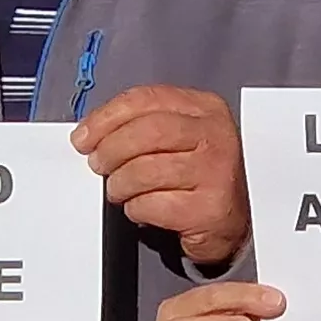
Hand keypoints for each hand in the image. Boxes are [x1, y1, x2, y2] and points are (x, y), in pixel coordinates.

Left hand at [77, 85, 249, 267]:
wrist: (236, 220)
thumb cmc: (200, 175)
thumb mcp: (182, 137)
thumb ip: (143, 126)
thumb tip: (91, 134)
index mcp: (205, 108)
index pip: (146, 99)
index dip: (106, 117)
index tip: (83, 137)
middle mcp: (215, 134)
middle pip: (146, 131)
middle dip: (110, 149)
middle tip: (98, 165)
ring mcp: (216, 171)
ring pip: (144, 170)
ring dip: (120, 183)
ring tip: (119, 190)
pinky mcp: (209, 208)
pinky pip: (152, 204)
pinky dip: (136, 208)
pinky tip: (141, 208)